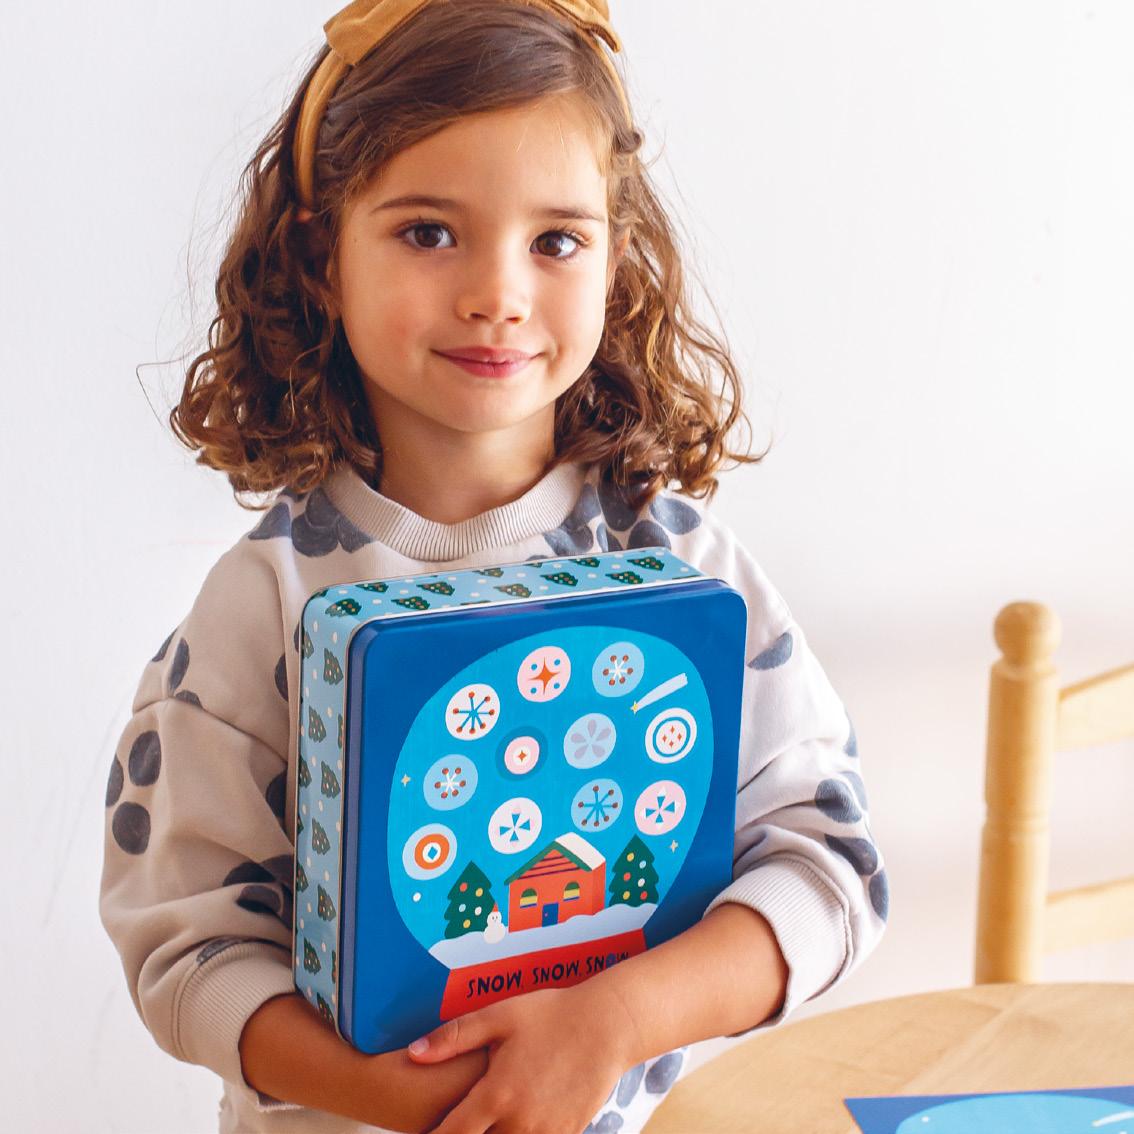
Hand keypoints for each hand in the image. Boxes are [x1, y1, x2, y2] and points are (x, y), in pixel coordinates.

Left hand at [407, 982, 639, 1133]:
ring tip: (491, 1114)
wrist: (608, 1025)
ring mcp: (545, 1133)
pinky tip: (517, 1117)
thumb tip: (412, 1054)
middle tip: (462, 1119)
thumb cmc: (551, 1014)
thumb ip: (454, 1037)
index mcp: (497, 1094)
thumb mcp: (500, 1015)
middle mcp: (519, 1122)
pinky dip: (522, 1133)